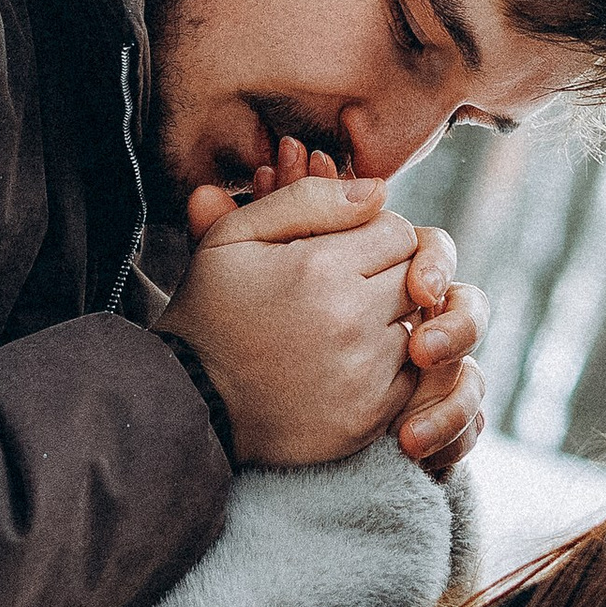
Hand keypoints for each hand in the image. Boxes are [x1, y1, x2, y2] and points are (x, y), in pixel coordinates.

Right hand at [157, 159, 420, 469]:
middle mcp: (350, 320)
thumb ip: (308, 199)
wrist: (189, 401)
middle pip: (415, 279)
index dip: (374, 236)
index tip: (343, 254)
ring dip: (388, 325)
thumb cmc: (210, 311)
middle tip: (342, 292)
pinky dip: (387, 371)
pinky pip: (411, 379)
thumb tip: (379, 190)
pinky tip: (344, 367)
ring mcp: (363, 373)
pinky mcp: (368, 417)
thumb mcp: (235, 236)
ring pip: (417, 328)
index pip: (398, 233)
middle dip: (386, 278)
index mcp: (320, 268)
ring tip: (339, 331)